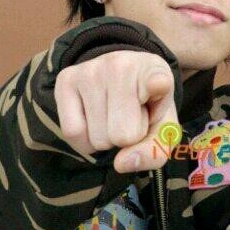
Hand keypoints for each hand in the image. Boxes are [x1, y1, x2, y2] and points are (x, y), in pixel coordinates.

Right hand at [54, 50, 176, 172]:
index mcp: (156, 72)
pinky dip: (84, 140)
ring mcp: (92, 69)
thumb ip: (154, 151)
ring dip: (106, 137)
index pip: (157, 80)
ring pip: (97, 139)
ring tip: (114, 113)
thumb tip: (121, 164)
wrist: (124, 76)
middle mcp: (122, 65)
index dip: (157, 85)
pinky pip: (72, 133)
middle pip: (123, 136)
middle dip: (127, 137)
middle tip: (130, 116)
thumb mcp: (163, 128)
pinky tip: (94, 119)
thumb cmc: (147, 105)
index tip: (158, 84)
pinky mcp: (67, 78)